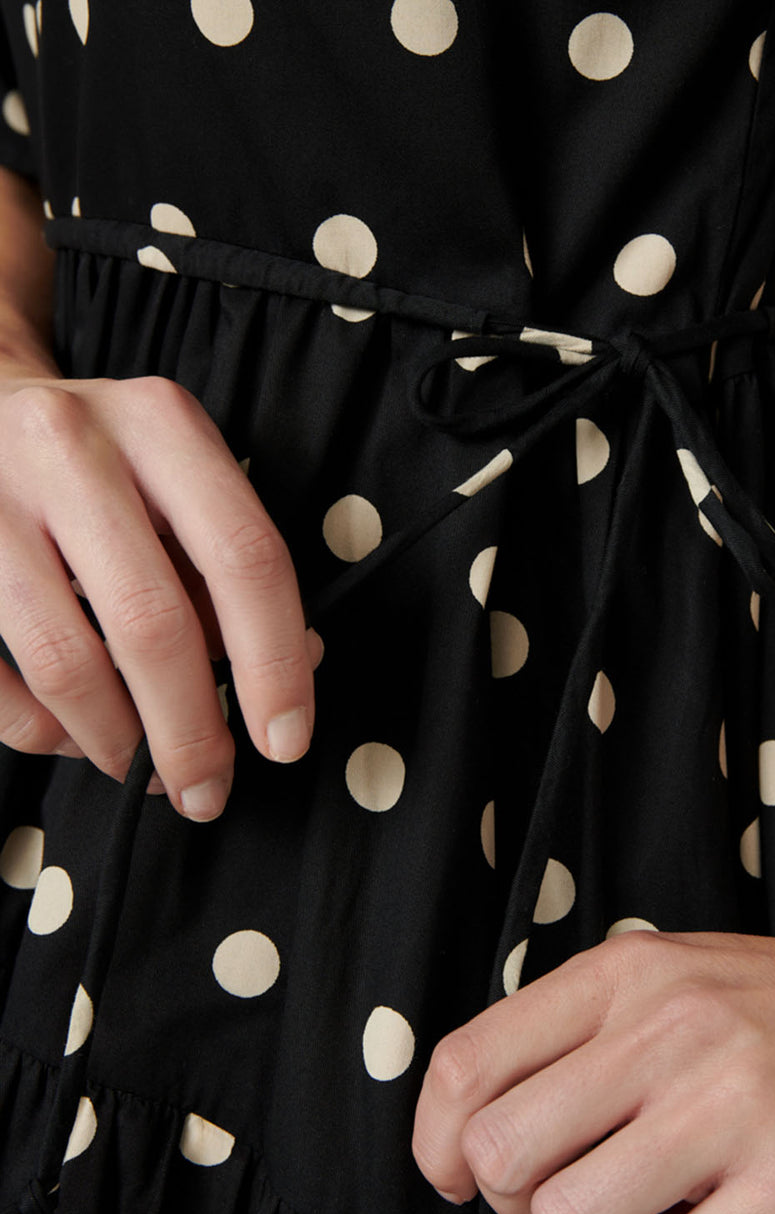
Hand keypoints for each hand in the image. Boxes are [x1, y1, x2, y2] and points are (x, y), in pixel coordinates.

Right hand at [0, 370, 321, 818]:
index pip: (244, 557)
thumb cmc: (100, 458)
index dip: (274, 663)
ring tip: (141, 772)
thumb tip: (295, 668)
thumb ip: (227, 564)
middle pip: (152, 622)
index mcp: (159, 423)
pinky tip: (73, 736)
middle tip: (207, 790)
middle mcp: (70, 447)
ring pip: (64, 661)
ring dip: (114, 742)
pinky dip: (40, 730)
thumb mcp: (175, 474)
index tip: (285, 739)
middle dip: (189, 730)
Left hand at [412, 919, 774, 1213]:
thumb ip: (584, 1033)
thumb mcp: (680, 977)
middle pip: (499, 1153)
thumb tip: (479, 1134)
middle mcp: (667, 1028)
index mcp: (627, 974)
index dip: (439, 1145)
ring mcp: (730, 1103)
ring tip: (665, 1199)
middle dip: (523, 1197)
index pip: (464, 1067)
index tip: (468, 1176)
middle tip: (586, 1185)